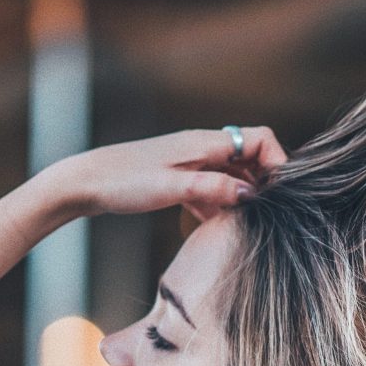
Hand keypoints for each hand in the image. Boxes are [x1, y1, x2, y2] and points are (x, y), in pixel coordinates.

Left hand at [68, 126, 288, 221]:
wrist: (85, 183)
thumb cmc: (124, 182)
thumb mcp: (173, 188)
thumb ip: (213, 189)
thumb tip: (251, 194)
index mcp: (204, 143)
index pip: (259, 140)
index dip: (277, 163)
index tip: (279, 194)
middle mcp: (202, 148)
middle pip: (249, 158)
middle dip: (263, 184)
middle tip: (266, 215)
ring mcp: (191, 163)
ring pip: (232, 176)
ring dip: (242, 197)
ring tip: (246, 224)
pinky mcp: (180, 178)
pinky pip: (212, 188)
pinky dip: (221, 204)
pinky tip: (217, 225)